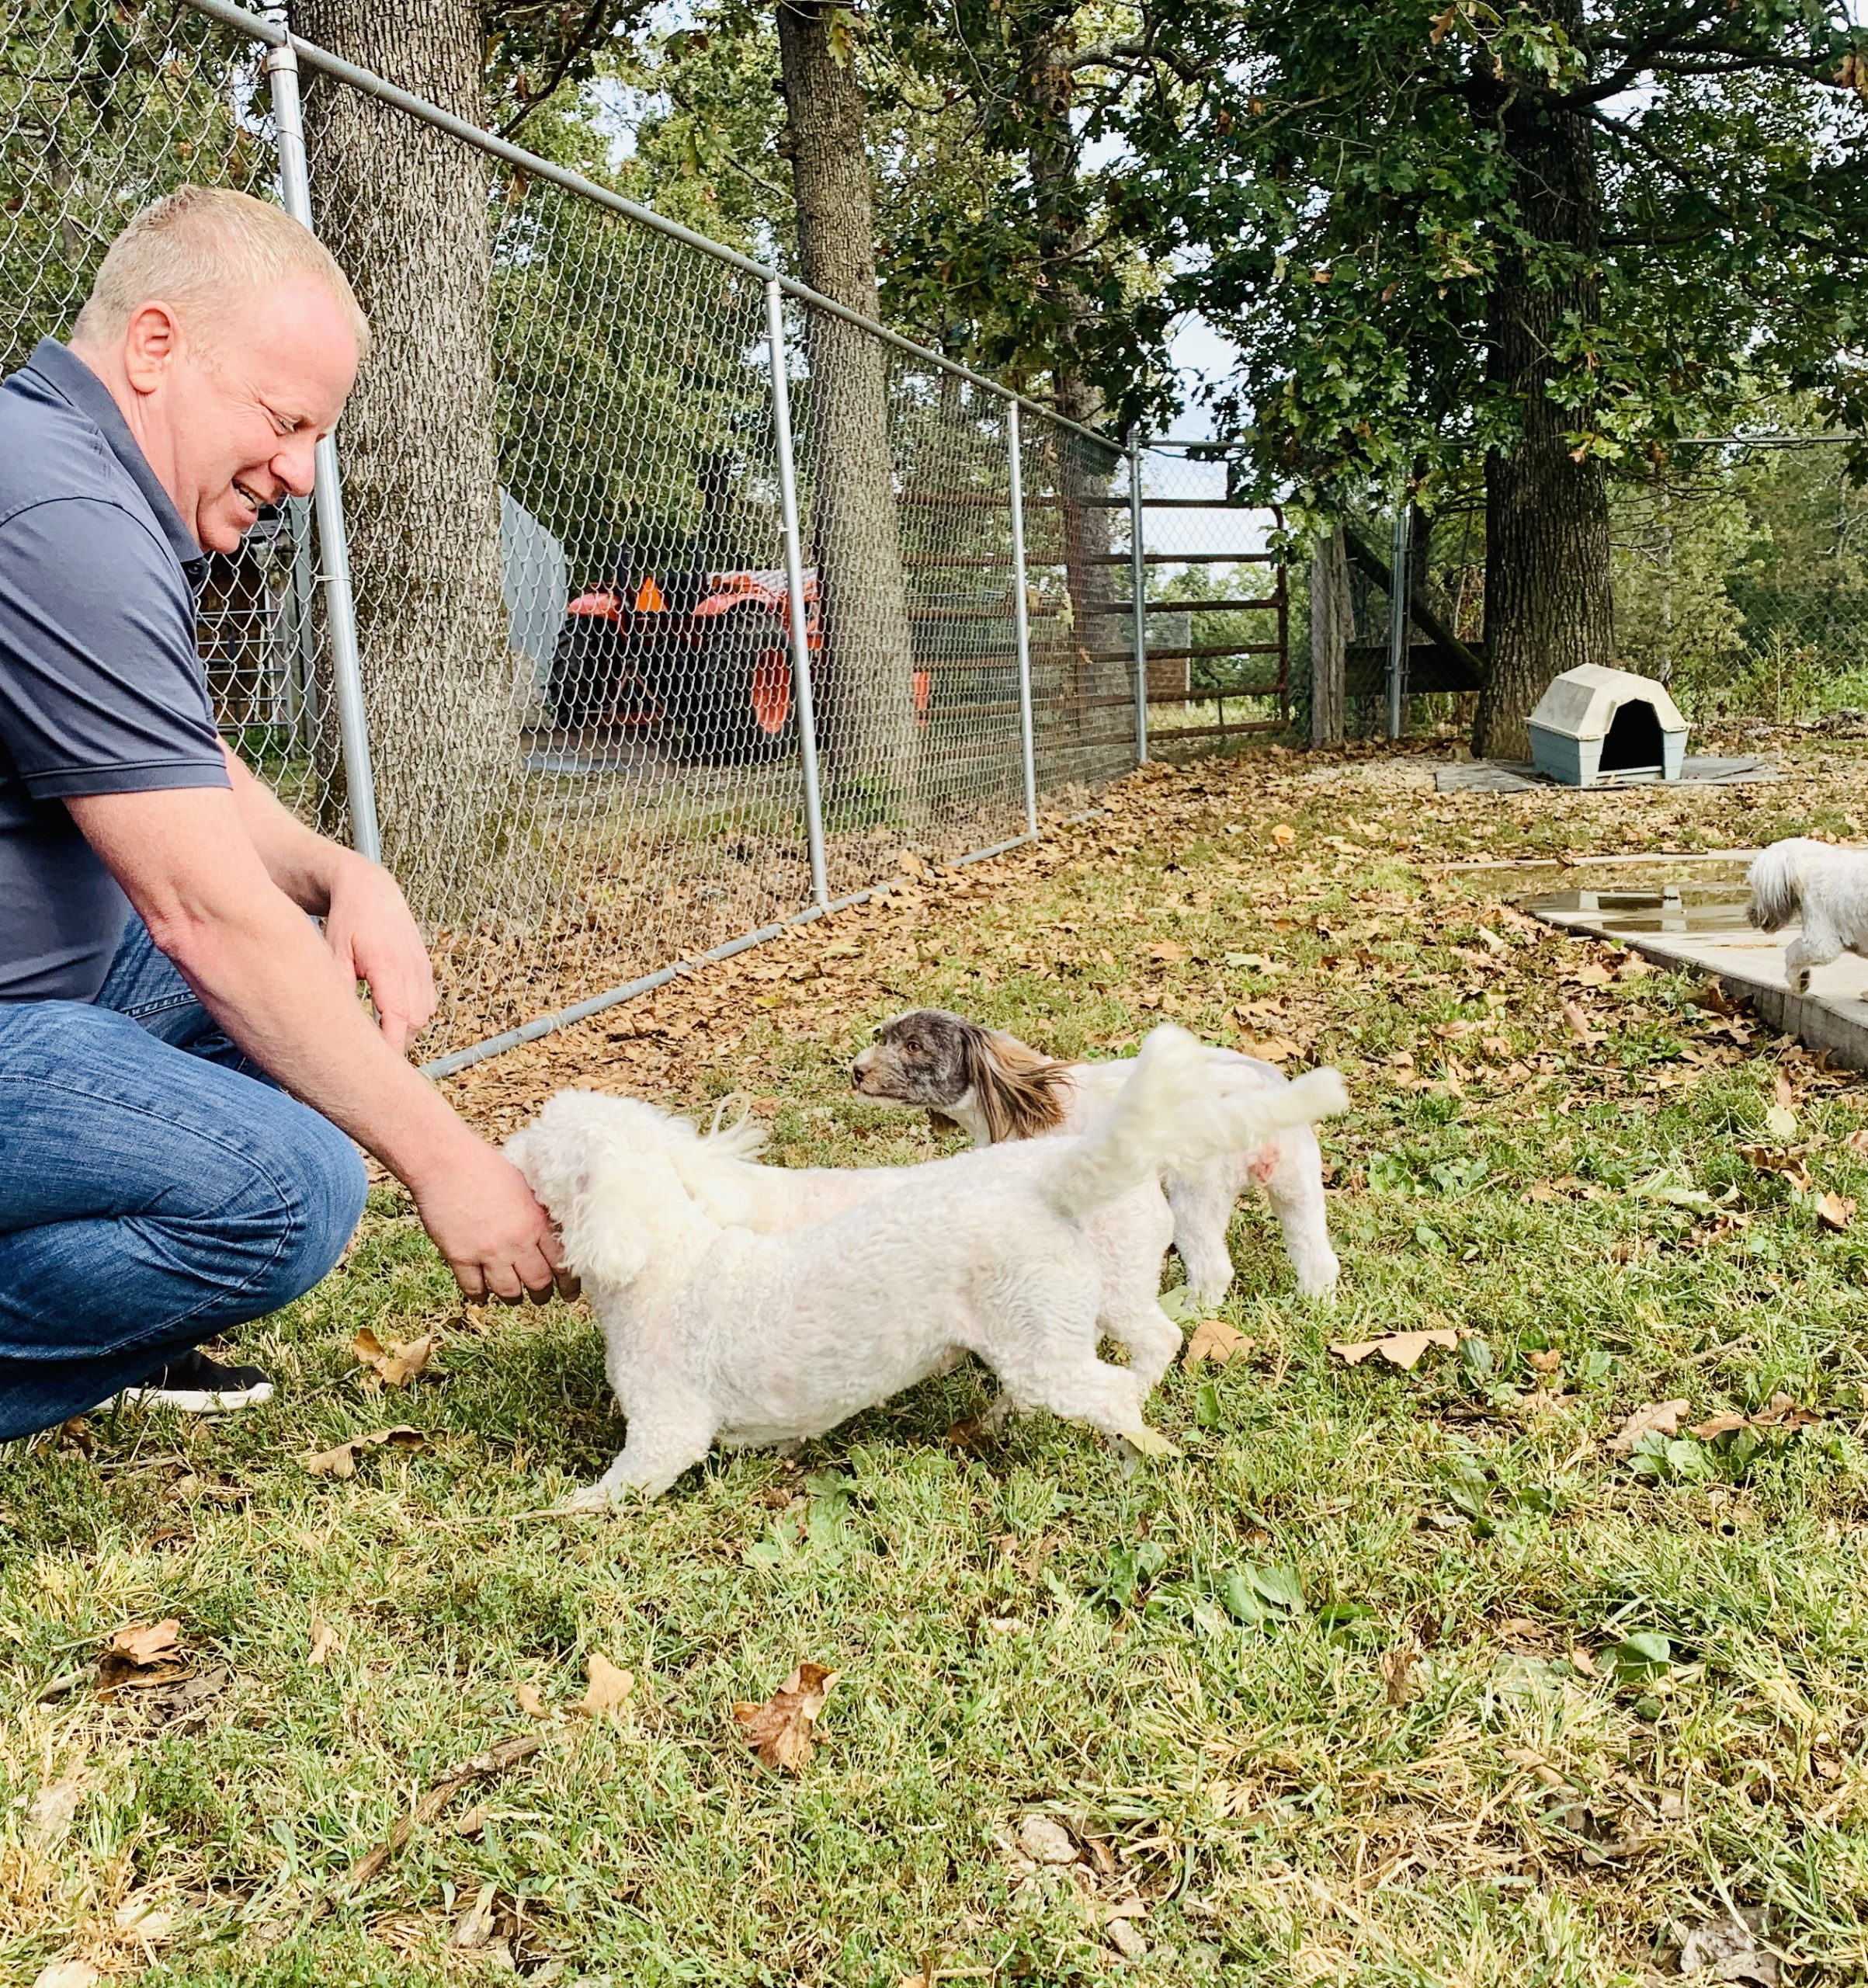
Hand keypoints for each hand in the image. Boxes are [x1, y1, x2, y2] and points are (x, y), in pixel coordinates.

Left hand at [323, 854, 436, 1054]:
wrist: (371, 890)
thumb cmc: (346, 921)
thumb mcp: (334, 953)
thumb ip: (339, 987)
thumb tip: (339, 1025)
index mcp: (388, 966)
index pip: (398, 1018)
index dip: (392, 1047)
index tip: (380, 1069)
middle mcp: (412, 969)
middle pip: (414, 1023)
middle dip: (397, 1044)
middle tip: (373, 1062)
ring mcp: (423, 968)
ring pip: (424, 1015)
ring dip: (405, 1031)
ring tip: (381, 1043)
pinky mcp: (426, 967)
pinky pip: (428, 1003)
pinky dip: (414, 1016)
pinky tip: (393, 1019)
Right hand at [410, 1134, 578, 1304]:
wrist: (446, 1163)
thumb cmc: (485, 1167)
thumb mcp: (525, 1185)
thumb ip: (538, 1211)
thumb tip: (552, 1229)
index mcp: (536, 1222)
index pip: (561, 1263)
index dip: (568, 1284)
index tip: (569, 1294)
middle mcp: (516, 1241)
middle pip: (537, 1282)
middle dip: (542, 1295)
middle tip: (541, 1297)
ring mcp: (488, 1252)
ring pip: (508, 1291)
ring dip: (513, 1297)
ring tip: (513, 1297)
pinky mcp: (460, 1257)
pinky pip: (474, 1289)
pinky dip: (479, 1296)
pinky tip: (482, 1295)